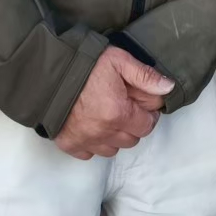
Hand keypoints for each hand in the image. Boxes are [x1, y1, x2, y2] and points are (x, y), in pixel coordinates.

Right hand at [54, 45, 175, 158]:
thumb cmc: (85, 64)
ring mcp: (84, 140)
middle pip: (131, 140)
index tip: (141, 105)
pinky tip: (90, 125)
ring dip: (114, 136)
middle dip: (132, 125)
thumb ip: (145, 76)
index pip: (146, 126)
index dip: (148, 115)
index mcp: (118, 112)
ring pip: (111, 149)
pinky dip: (93, 143)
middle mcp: (102, 132)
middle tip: (124, 107)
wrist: (47, 70)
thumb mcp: (119, 61)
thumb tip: (168, 88)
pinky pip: (89, 154)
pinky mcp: (67, 144)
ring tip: (107, 116)